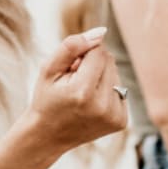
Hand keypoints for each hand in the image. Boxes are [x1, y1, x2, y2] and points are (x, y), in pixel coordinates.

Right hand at [26, 28, 127, 155]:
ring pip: (116, 75)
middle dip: (93, 66)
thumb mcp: (48, 69)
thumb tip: (101, 32)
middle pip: (110, 61)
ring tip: (82, 96)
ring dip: (101, 79)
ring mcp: (114, 116)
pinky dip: (107, 93)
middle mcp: (102, 106)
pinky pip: (121, 91)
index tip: (70, 70)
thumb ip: (72, 46)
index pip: (98, 51)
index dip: (83, 55)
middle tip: (74, 84)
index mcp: (82, 92)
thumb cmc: (46, 99)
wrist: (48, 136)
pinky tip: (92, 105)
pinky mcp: (121, 121)